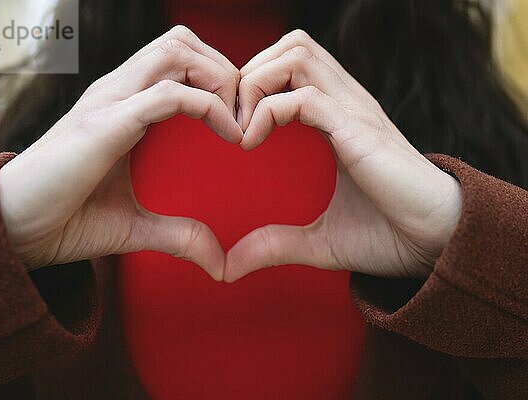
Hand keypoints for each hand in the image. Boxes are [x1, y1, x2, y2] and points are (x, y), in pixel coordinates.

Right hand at [0, 26, 241, 279]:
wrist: (12, 230)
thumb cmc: (65, 220)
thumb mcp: (135, 228)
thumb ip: (180, 236)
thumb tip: (220, 263)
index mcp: (125, 105)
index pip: (179, 60)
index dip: (219, 80)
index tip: (243, 123)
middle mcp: (117, 92)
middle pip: (182, 42)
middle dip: (224, 69)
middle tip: (244, 115)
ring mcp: (109, 102)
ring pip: (176, 51)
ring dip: (219, 78)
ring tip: (236, 122)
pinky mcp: (104, 124)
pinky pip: (167, 94)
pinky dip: (207, 106)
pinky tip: (230, 136)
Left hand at [225, 30, 462, 280]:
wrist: (437, 246)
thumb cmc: (388, 236)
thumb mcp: (318, 242)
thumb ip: (273, 245)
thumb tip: (230, 267)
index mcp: (337, 117)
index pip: (290, 65)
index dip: (252, 86)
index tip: (232, 130)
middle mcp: (345, 103)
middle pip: (291, 45)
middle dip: (250, 73)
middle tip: (232, 121)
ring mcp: (353, 111)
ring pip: (297, 54)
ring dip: (255, 83)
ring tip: (242, 130)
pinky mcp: (358, 131)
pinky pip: (304, 96)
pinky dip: (267, 111)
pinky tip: (250, 144)